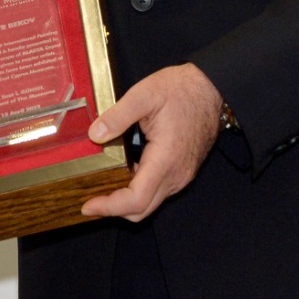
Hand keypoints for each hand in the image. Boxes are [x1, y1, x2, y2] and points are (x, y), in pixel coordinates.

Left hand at [81, 63, 223, 221]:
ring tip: (102, 187)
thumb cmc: (181, 90)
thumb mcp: (144, 94)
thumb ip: (118, 116)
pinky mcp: (182, 171)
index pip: (136, 200)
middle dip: (113, 210)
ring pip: (150, 203)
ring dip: (125, 201)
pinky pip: (158, 191)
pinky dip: (138, 191)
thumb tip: (95, 135)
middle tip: (89, 201)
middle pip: (142, 210)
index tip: (88, 206)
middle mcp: (176, 174)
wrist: (210, 88)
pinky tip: (123, 174)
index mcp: (165, 159)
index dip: (110, 208)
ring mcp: (181, 175)